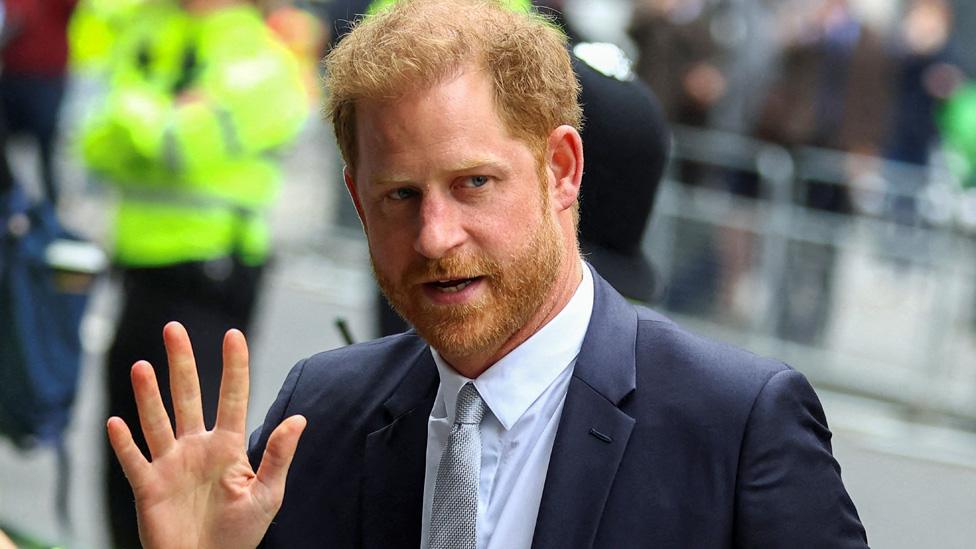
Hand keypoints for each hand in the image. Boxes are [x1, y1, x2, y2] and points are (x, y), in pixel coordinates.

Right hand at [107, 322, 305, 548]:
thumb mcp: (267, 495)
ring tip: (141, 366)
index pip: (232, 397)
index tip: (234, 334)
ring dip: (148, 395)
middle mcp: (197, 448)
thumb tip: (300, 419)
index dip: (234, 367)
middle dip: (182, 363)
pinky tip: (115, 422)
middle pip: (187, 396)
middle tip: (173, 328)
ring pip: (157, 421)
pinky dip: (124, 443)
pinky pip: (134, 460)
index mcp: (229, 447)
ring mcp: (171, 464)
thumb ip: (278, 456)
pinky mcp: (149, 486)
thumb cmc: (240, 533)